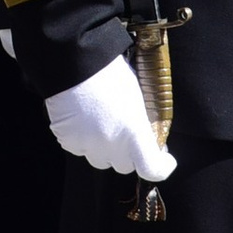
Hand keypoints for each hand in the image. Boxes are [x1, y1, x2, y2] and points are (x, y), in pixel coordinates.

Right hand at [44, 55, 174, 182]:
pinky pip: (80, 148)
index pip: (152, 169)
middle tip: (127, 134)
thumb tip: (146, 135)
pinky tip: (83, 120)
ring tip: (102, 125)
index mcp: (134, 133)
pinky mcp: (68, 141)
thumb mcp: (138, 96)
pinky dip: (84, 140)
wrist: (74, 62)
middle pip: (125, 165)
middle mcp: (112, 146)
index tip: (164, 158)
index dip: (161, 167)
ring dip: (105, 149)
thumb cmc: (110, 73)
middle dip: (129, 153)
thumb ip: (142, 122)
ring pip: (101, 160)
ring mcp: (88, 146)